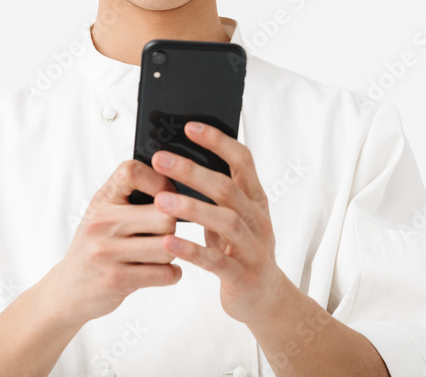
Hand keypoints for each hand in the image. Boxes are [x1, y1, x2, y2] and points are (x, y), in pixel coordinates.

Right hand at [50, 160, 180, 325]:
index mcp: (102, 201)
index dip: (159, 180)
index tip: (165, 195)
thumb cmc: (94, 247)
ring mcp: (107, 252)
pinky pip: (165, 274)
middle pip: (164, 216)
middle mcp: (102, 223)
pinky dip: (172, 274)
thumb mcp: (102, 213)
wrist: (67, 290)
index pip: (132, 172)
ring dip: (173, 253)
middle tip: (163, 233)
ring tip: (160, 254)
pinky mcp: (116, 280)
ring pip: (168, 247)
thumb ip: (130, 197)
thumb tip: (175, 189)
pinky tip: (161, 271)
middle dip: (172, 227)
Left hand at [149, 121, 286, 325]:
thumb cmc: (240, 250)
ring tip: (161, 200)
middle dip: (193, 171)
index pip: (242, 161)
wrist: (265, 299)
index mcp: (255, 199)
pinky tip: (169, 243)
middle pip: (227, 188)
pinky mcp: (243, 275)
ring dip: (192, 208)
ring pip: (225, 221)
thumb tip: (180, 159)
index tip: (189, 127)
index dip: (218, 141)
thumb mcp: (233, 217)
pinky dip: (192, 250)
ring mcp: (254, 248)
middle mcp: (258, 219)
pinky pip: (216, 261)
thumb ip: (217, 193)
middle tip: (161, 159)